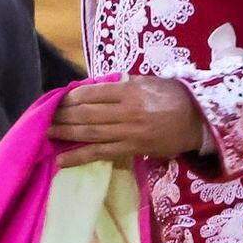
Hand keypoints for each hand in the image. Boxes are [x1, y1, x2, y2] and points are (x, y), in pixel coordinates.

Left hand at [49, 77, 207, 168]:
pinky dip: (79, 157)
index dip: (71, 97)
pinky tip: (61, 160)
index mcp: (130, 91)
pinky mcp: (131, 150)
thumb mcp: (148, 81)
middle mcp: (127, 112)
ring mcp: (128, 133)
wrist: (199, 120)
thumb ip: (122, 85)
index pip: (93, 93)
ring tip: (46, 133)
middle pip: (86, 114)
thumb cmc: (173, 96)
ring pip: (90, 133)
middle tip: (44, 116)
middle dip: (62, 115)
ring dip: (65, 133)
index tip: (58, 99)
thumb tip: (92, 88)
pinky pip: (101, 154)